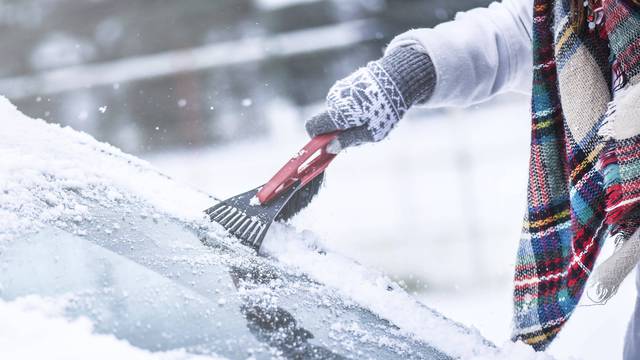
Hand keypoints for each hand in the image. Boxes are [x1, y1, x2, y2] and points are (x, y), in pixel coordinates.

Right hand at [306, 46, 435, 152]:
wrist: (398, 79)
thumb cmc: (386, 110)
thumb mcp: (371, 133)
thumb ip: (347, 141)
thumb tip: (328, 149)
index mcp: (337, 113)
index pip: (312, 127)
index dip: (316, 138)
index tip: (329, 144)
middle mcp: (333, 99)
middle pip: (327, 122)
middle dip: (339, 130)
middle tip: (361, 131)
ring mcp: (338, 90)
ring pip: (336, 112)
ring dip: (348, 119)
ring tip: (370, 116)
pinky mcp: (345, 84)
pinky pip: (343, 102)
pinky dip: (352, 108)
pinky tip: (369, 106)